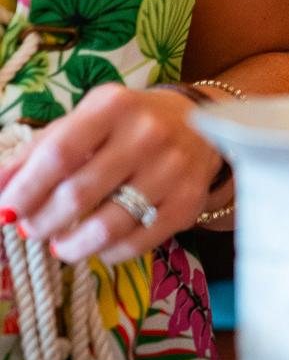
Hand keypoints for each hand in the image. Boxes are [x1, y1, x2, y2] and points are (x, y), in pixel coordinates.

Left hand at [0, 87, 222, 265]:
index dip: (25, 188)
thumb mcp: (87, 119)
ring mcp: (171, 170)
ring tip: (59, 245)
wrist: (199, 125)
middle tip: (31, 229)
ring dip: (71, 246)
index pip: (57, 154)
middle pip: (77, 194)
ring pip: (107, 227)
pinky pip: (137, 242)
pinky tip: (99, 245)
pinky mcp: (188, 201)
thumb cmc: (129, 123)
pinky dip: (108, 252)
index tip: (6, 208)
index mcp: (113, 107)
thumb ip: (41, 149)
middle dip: (42, 221)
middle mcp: (146, 135)